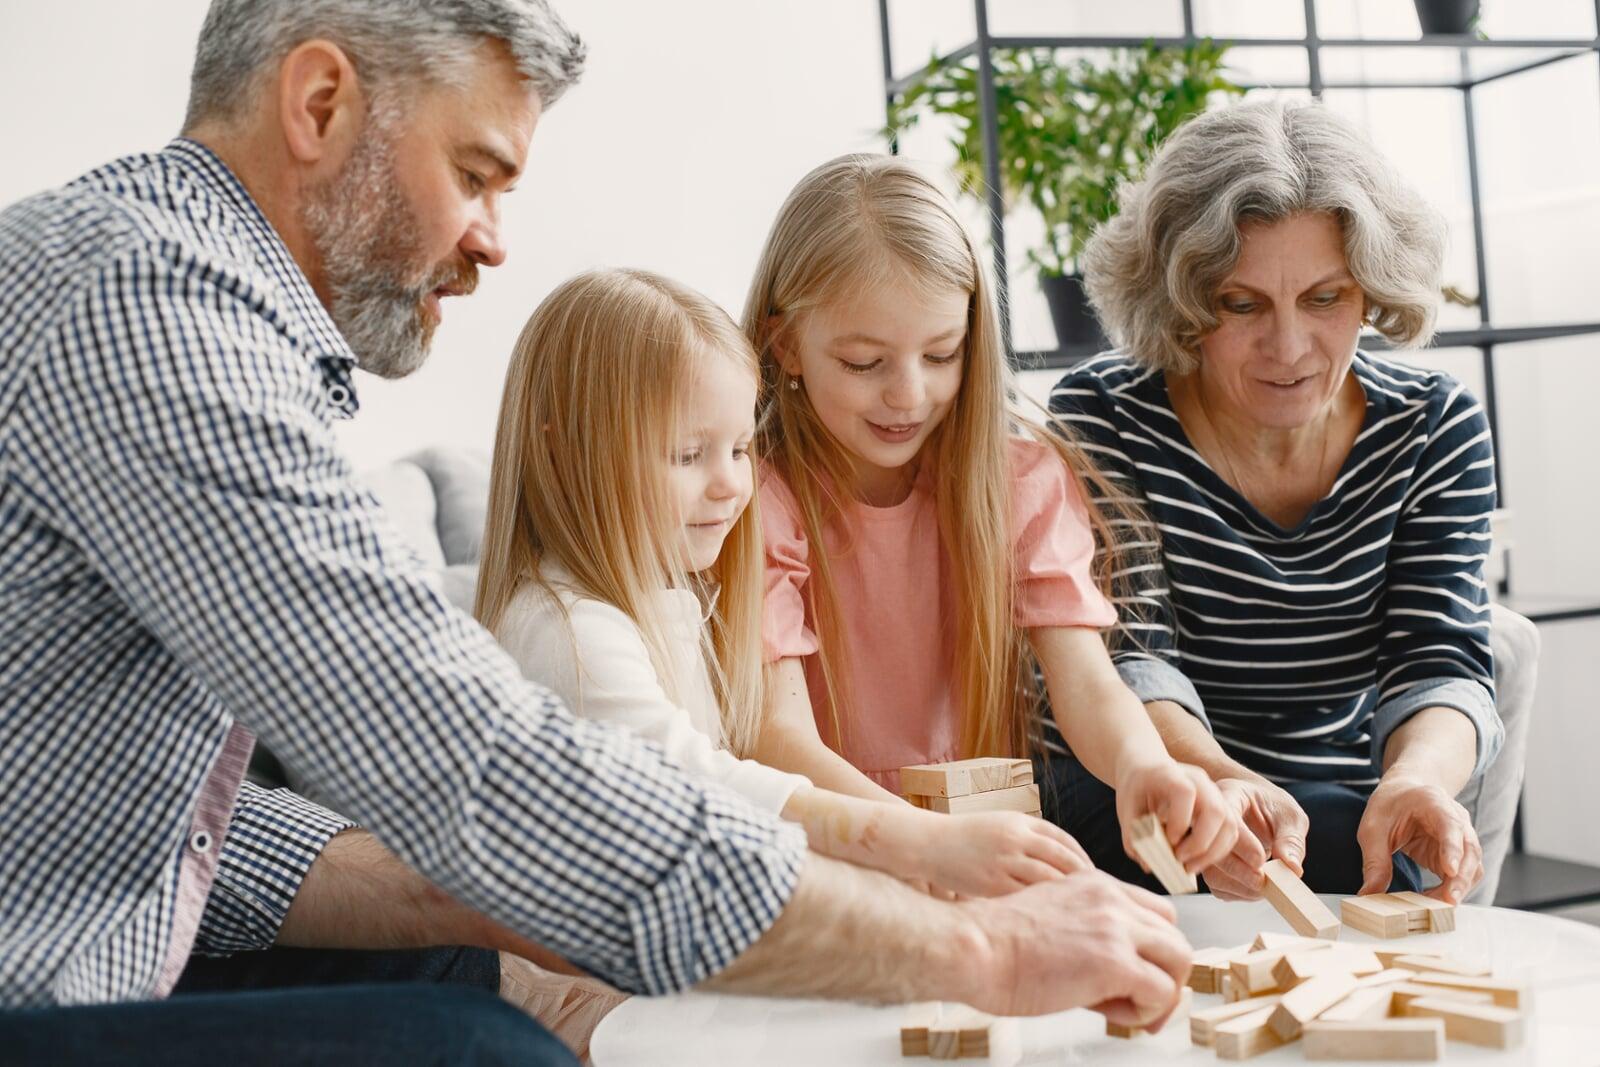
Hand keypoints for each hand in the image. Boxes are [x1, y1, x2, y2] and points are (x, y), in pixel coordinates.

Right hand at [912, 810, 1092, 896]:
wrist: (928, 843)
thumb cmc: (967, 836)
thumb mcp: (1001, 825)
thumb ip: (1030, 837)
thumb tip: (1064, 859)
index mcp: (1020, 822)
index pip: (1064, 840)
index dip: (1082, 859)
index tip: (1094, 876)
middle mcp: (1015, 839)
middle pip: (1063, 860)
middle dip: (1083, 880)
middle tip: (1096, 899)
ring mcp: (1004, 862)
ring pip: (1048, 881)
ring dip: (1067, 898)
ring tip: (1078, 914)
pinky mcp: (991, 884)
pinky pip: (1026, 899)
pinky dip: (1042, 910)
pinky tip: (1050, 922)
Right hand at [961, 869, 1191, 1024]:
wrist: (972, 948)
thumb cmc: (994, 944)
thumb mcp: (1050, 918)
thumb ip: (1085, 932)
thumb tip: (1110, 975)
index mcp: (1094, 884)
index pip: (1154, 911)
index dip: (1149, 949)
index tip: (1128, 976)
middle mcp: (1112, 899)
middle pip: (1174, 934)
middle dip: (1164, 974)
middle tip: (1138, 1004)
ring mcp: (1116, 927)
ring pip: (1181, 959)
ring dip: (1161, 993)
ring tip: (1127, 1013)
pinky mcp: (1115, 962)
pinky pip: (1162, 992)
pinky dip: (1145, 1013)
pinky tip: (1111, 1015)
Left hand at [1114, 760, 1239, 878]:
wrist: (1148, 769)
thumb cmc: (1136, 788)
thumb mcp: (1127, 807)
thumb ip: (1133, 834)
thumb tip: (1148, 865)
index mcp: (1171, 774)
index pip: (1185, 793)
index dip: (1179, 820)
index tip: (1168, 840)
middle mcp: (1199, 781)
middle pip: (1216, 810)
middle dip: (1201, 843)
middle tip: (1179, 860)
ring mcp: (1214, 793)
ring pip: (1229, 824)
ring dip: (1212, 853)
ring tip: (1188, 867)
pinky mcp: (1221, 807)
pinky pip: (1230, 832)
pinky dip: (1217, 851)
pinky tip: (1196, 861)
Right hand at [1200, 777, 1310, 900]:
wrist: (1258, 807)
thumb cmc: (1273, 807)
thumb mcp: (1290, 816)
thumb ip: (1291, 840)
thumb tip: (1292, 869)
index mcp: (1230, 795)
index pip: (1226, 820)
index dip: (1243, 844)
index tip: (1262, 860)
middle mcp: (1210, 818)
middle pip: (1213, 848)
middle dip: (1239, 870)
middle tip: (1263, 881)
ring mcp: (1206, 841)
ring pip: (1210, 870)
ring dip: (1238, 885)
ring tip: (1262, 886)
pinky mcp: (1209, 863)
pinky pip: (1216, 885)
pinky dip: (1235, 893)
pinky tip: (1253, 888)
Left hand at [1357, 774, 1483, 902]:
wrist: (1403, 794)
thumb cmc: (1389, 807)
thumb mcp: (1373, 829)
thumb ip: (1374, 860)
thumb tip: (1368, 894)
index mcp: (1434, 803)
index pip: (1450, 825)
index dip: (1452, 848)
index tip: (1450, 870)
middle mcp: (1456, 819)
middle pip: (1469, 850)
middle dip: (1461, 879)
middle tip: (1447, 902)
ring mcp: (1462, 837)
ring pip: (1472, 866)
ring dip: (1458, 889)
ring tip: (1433, 907)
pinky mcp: (1459, 855)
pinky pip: (1464, 876)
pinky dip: (1453, 890)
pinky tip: (1434, 901)